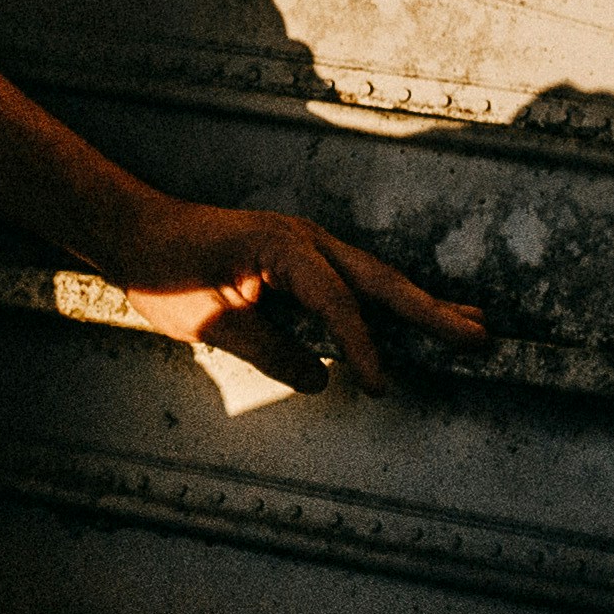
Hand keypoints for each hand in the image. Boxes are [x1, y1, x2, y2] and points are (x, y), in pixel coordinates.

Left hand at [94, 193, 484, 394]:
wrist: (135, 230)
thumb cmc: (164, 271)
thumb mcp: (208, 322)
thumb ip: (268, 351)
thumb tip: (318, 378)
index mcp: (284, 249)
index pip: (338, 303)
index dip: (363, 346)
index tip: (379, 384)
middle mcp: (305, 239)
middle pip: (379, 279)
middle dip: (430, 311)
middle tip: (479, 337)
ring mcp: (307, 243)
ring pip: (374, 277)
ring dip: (420, 302)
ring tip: (469, 324)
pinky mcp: (301, 254)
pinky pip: (354, 279)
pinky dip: (387, 299)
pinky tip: (414, 312)